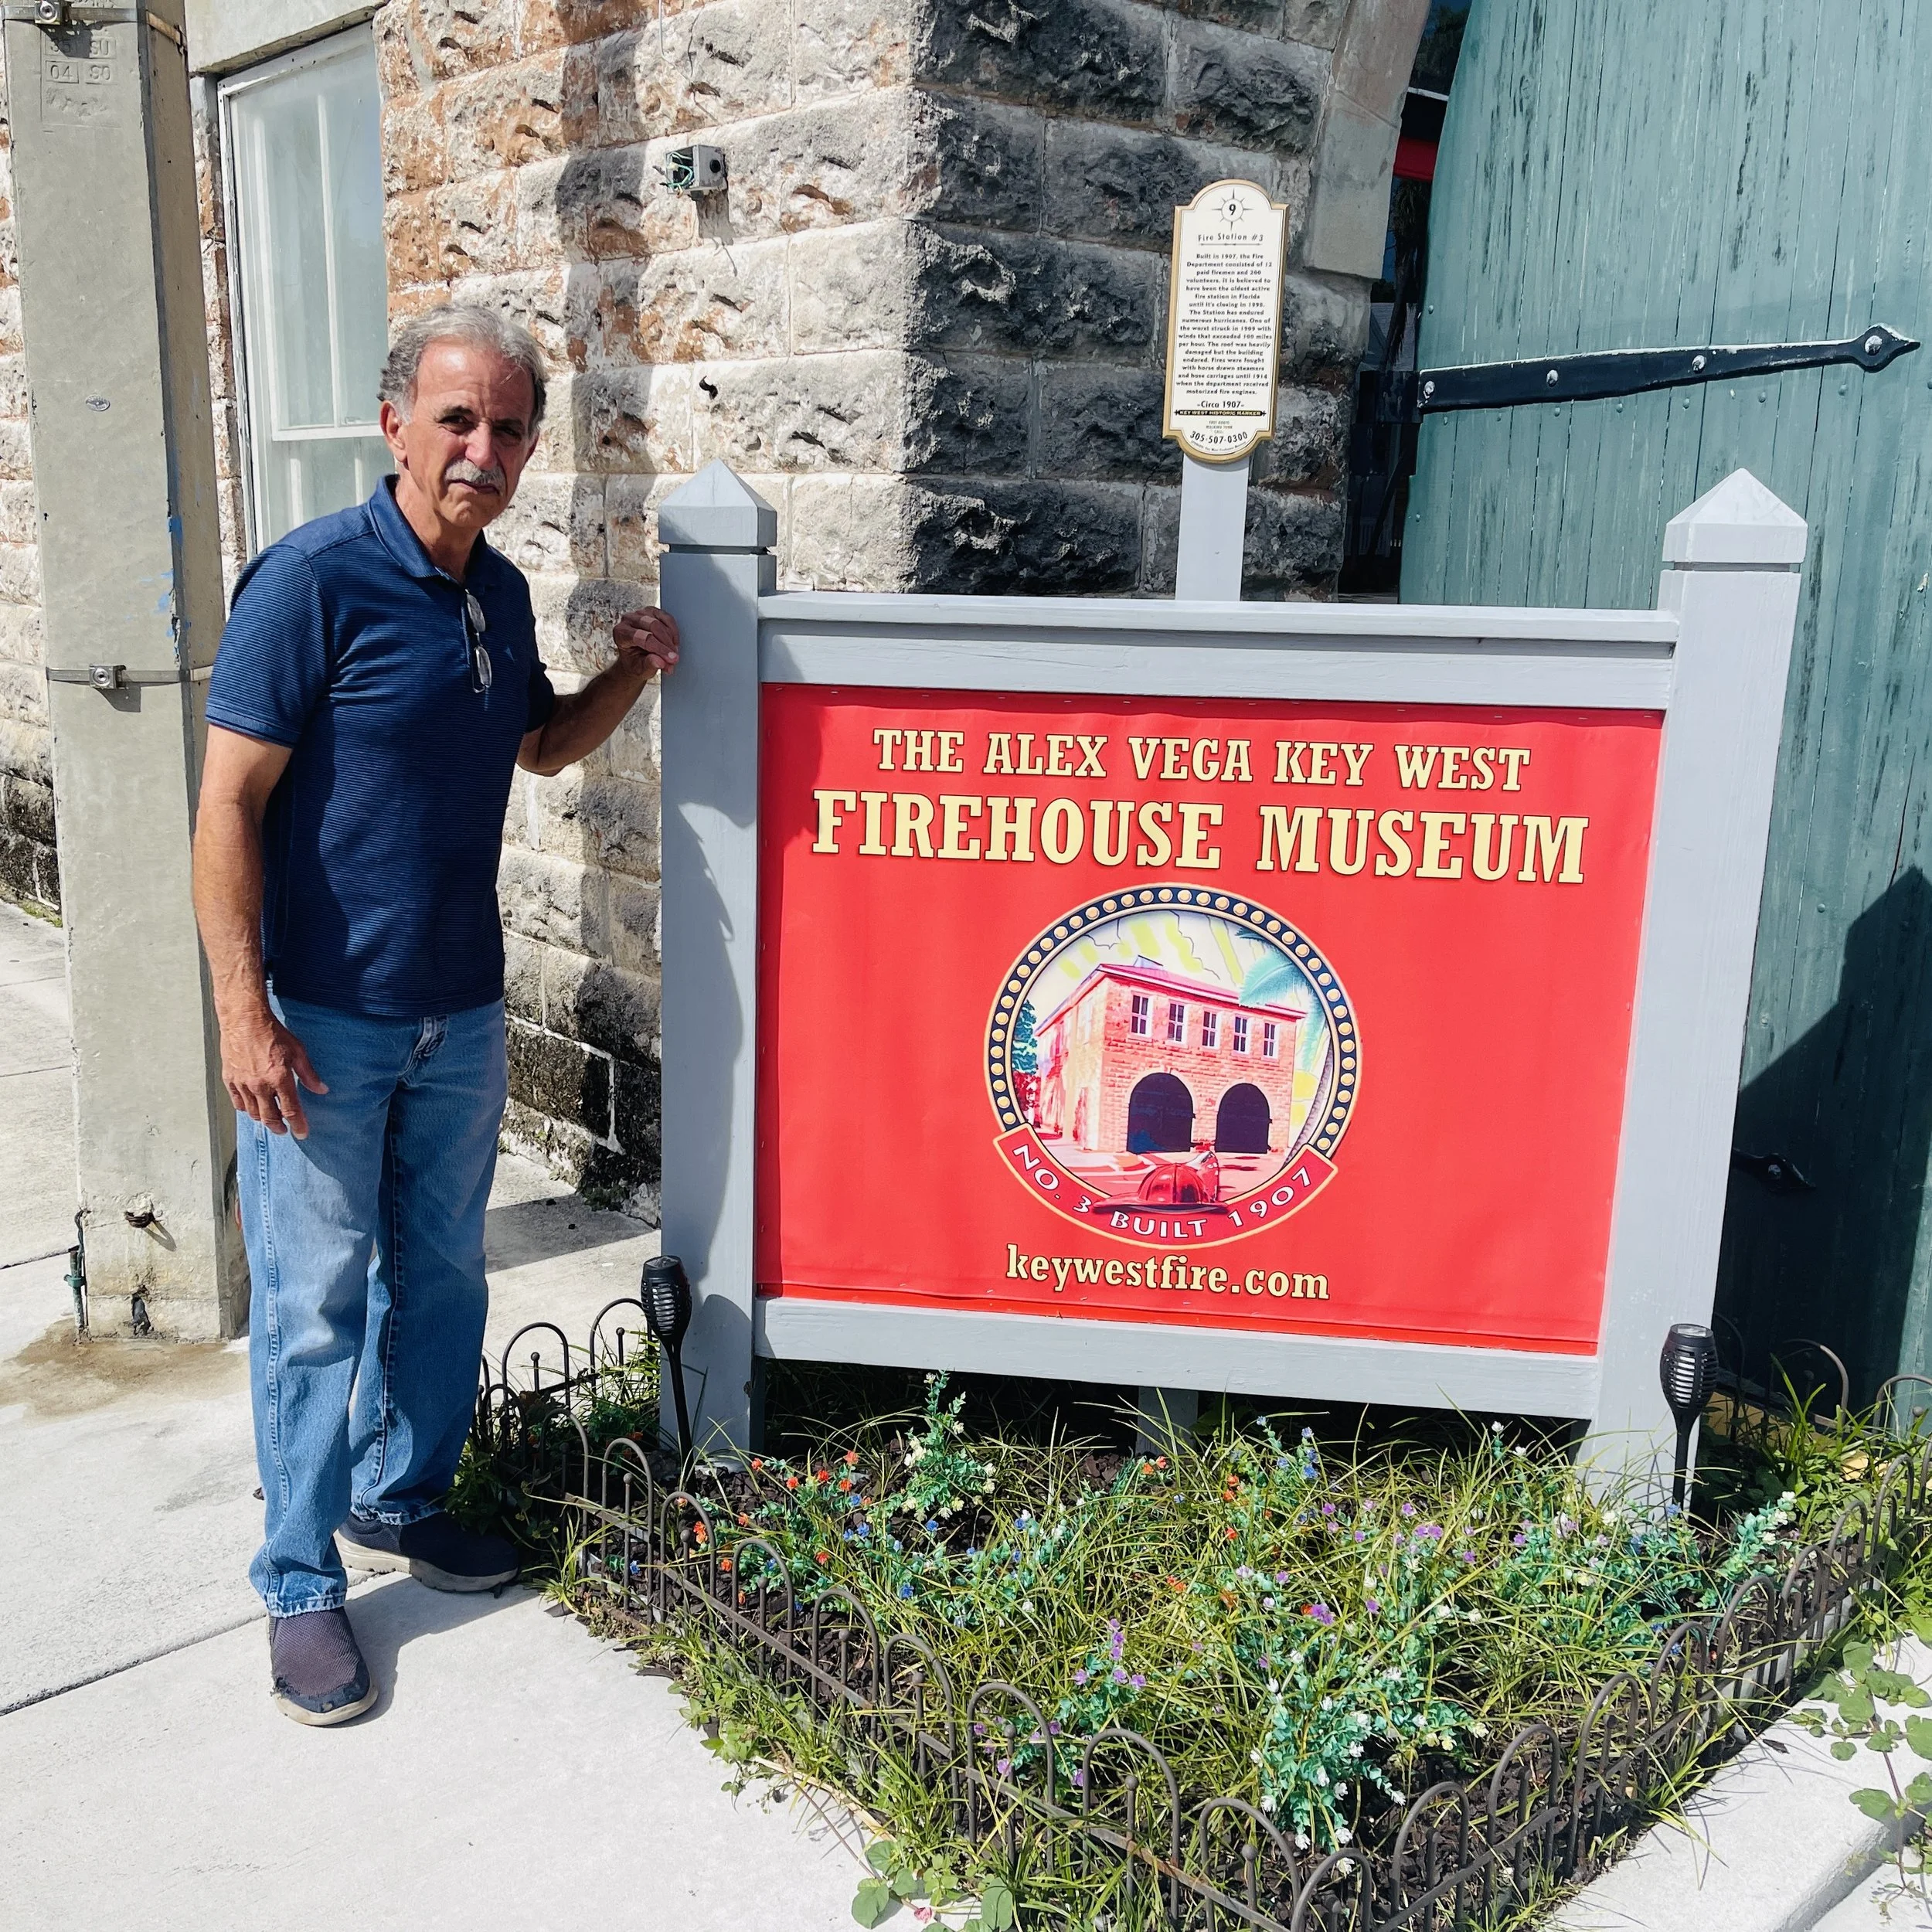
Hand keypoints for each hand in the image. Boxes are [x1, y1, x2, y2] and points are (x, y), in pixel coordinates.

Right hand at [221, 1010, 327, 1138]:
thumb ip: (308, 1074)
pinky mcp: (230, 1080)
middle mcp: (260, 1085)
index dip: (298, 1125)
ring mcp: (243, 1084)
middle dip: (279, 1127)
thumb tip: (321, 1089)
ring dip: (263, 1119)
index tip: (302, 1133)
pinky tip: (252, 1107)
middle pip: (270, 1117)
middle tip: (285, 1130)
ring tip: (271, 1118)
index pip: (291, 1110)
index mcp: (279, 1079)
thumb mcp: (298, 1051)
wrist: (244, 1021)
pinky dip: (246, 1109)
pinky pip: (238, 1103)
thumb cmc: (273, 1033)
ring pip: (253, 1113)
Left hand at [613, 606, 678, 680]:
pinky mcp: (652, 611)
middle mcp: (628, 620)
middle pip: (653, 626)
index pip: (642, 637)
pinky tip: (673, 643)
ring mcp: (641, 613)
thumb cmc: (635, 663)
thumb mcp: (640, 669)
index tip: (671, 659)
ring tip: (672, 653)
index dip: (659, 649)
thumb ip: (649, 665)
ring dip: (670, 640)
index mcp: (620, 633)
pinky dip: (673, 632)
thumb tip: (659, 661)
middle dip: (666, 644)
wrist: (635, 658)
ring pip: (661, 623)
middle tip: (674, 658)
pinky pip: (668, 618)